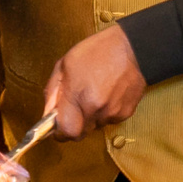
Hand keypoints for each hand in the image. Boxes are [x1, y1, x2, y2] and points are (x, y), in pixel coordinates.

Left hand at [41, 24, 147, 139]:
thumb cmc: (99, 51)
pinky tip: (108, 94)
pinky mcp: (126, 113)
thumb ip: (53, 91)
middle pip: (80, 134)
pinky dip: (105, 112)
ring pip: (95, 126)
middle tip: (75, 107)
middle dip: (74, 125)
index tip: (57, 125)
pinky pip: (110, 120)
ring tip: (94, 93)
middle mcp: (96, 108)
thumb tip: (48, 113)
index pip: (66, 132)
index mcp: (78, 95)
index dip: (60, 132)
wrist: (134, 48)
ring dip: (90, 116)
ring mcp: (113, 112)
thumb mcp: (65, 64)